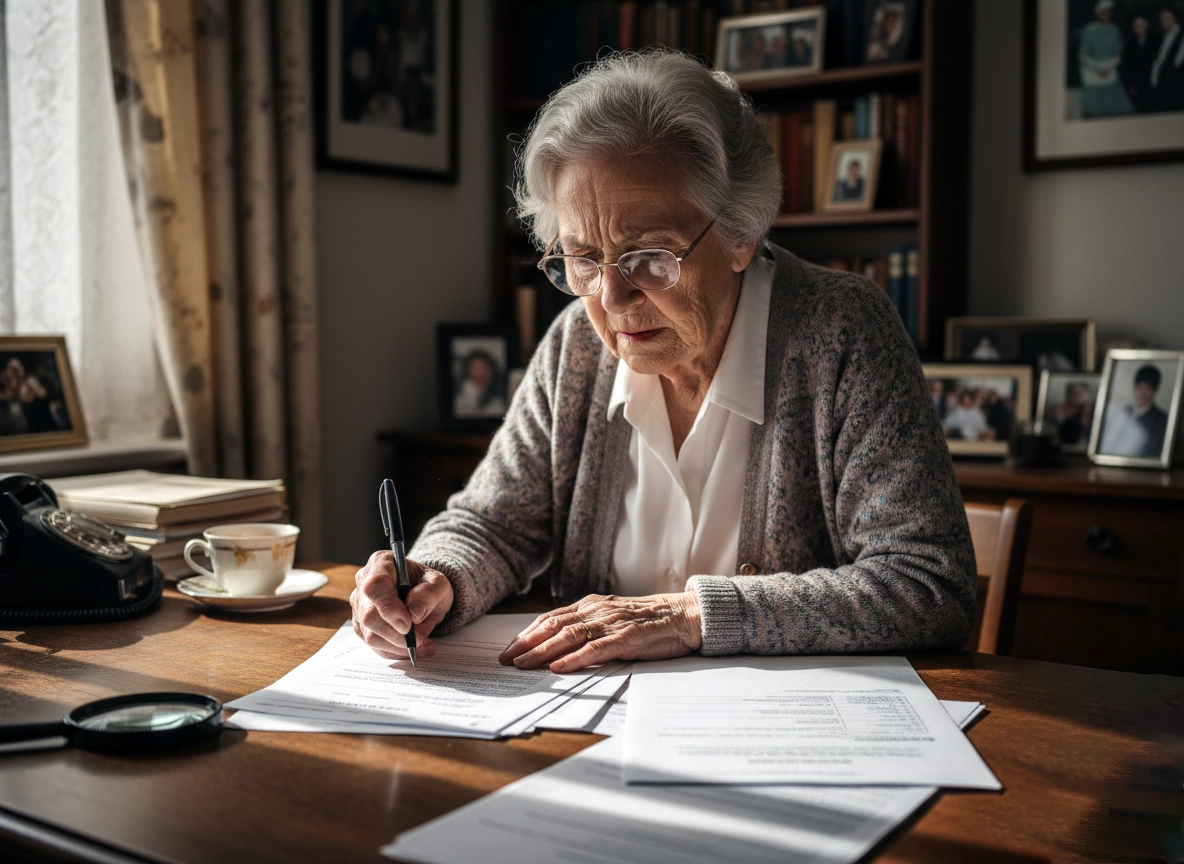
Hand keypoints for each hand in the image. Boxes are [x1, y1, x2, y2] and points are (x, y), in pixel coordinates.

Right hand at [351, 551, 452, 660]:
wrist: (424, 596)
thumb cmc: (427, 586)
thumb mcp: (438, 584)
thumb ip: (428, 594)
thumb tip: (414, 613)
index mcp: (381, 563)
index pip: (375, 586)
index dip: (389, 608)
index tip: (408, 624)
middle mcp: (364, 583)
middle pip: (369, 615)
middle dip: (397, 634)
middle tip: (421, 640)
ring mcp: (359, 606)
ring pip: (370, 635)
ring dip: (398, 646)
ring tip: (423, 645)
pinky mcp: (362, 626)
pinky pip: (374, 645)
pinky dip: (395, 651)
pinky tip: (412, 647)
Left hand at [498, 593, 701, 673]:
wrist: (683, 615)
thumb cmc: (648, 621)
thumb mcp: (612, 618)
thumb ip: (589, 627)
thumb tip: (559, 646)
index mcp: (591, 605)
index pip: (550, 618)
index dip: (527, 634)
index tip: (509, 649)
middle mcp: (597, 611)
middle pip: (552, 626)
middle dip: (526, 643)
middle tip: (506, 660)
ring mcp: (611, 623)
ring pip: (569, 636)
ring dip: (542, 651)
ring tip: (523, 664)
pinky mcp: (627, 637)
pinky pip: (596, 649)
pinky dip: (575, 658)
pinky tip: (559, 667)